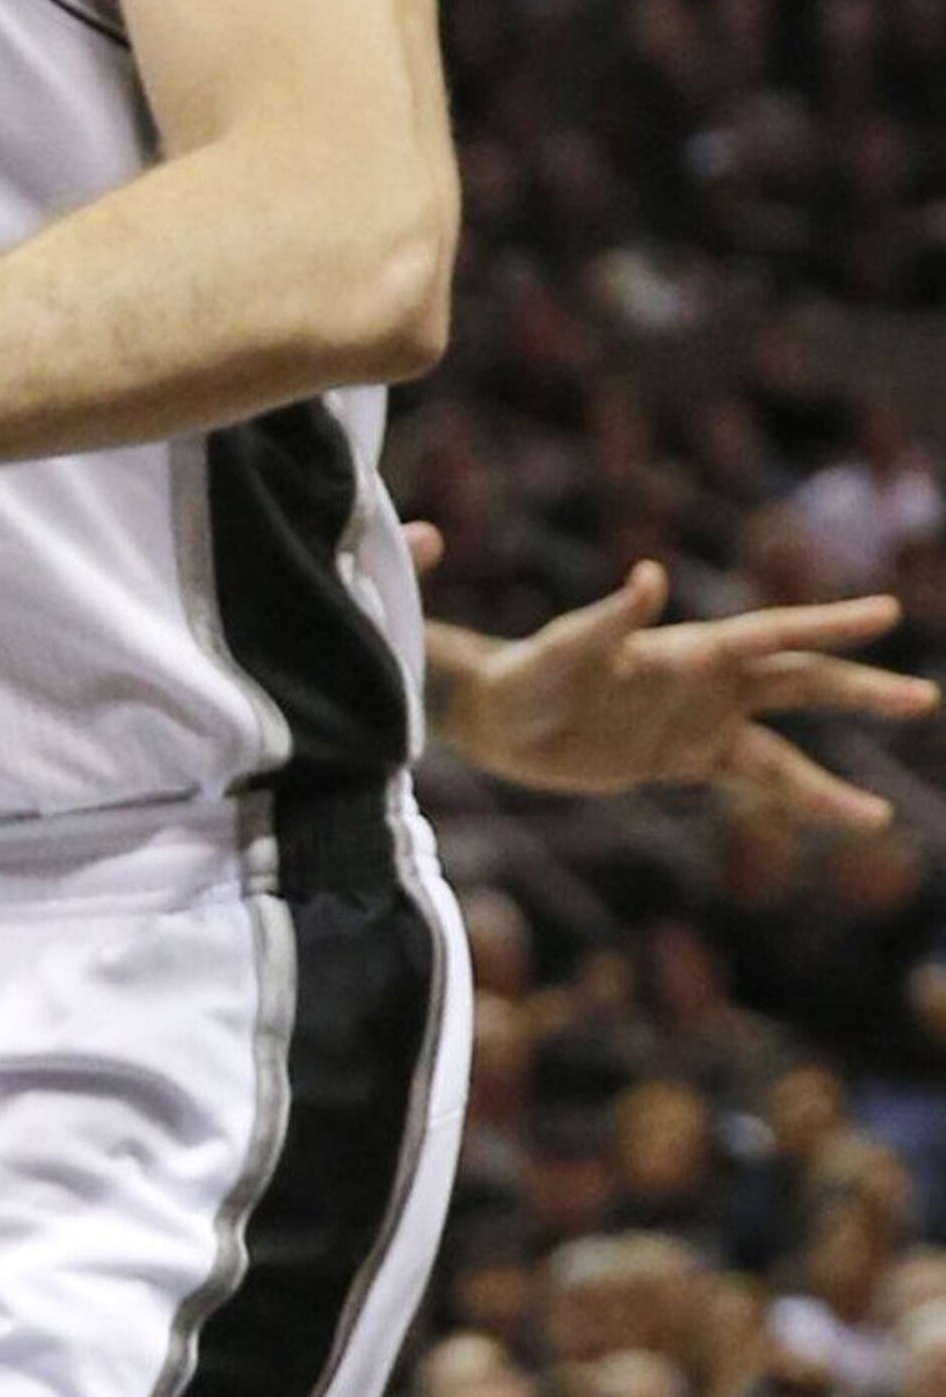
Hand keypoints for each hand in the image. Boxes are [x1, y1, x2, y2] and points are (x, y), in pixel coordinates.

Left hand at [417, 539, 933, 823]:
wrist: (494, 716)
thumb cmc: (525, 674)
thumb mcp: (564, 651)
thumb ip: (608, 619)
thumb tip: (648, 577)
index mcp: (689, 651)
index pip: (774, 634)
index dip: (828, 625)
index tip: (885, 613)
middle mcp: (706, 685)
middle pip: (800, 686)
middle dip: (860, 694)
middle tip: (924, 700)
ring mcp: (698, 724)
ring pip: (782, 756)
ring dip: (828, 786)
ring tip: (879, 818)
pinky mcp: (680, 760)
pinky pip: (748, 785)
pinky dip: (790, 802)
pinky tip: (831, 818)